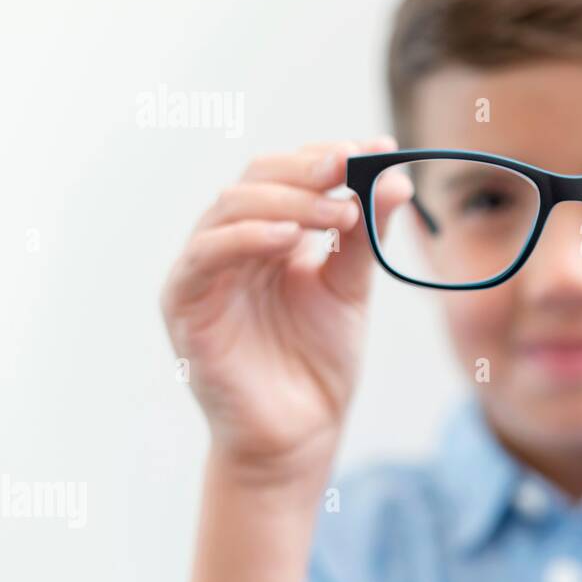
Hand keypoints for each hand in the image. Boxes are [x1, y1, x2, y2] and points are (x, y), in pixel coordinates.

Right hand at [160, 138, 412, 485]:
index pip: (289, 172)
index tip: (378, 148)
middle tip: (352, 167)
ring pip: (230, 206)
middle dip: (308, 168)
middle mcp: (231, 242)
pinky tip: (290, 238)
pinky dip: (246, 237)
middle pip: (257, 177)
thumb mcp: (351, 286)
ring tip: (338, 214)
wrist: (300, 433)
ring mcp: (204, 270)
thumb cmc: (319, 361)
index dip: (330, 156)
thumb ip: (366, 235)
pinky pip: (205, 255)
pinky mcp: (185, 304)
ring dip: (288, 200)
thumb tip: (396, 177)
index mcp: (268, 231)